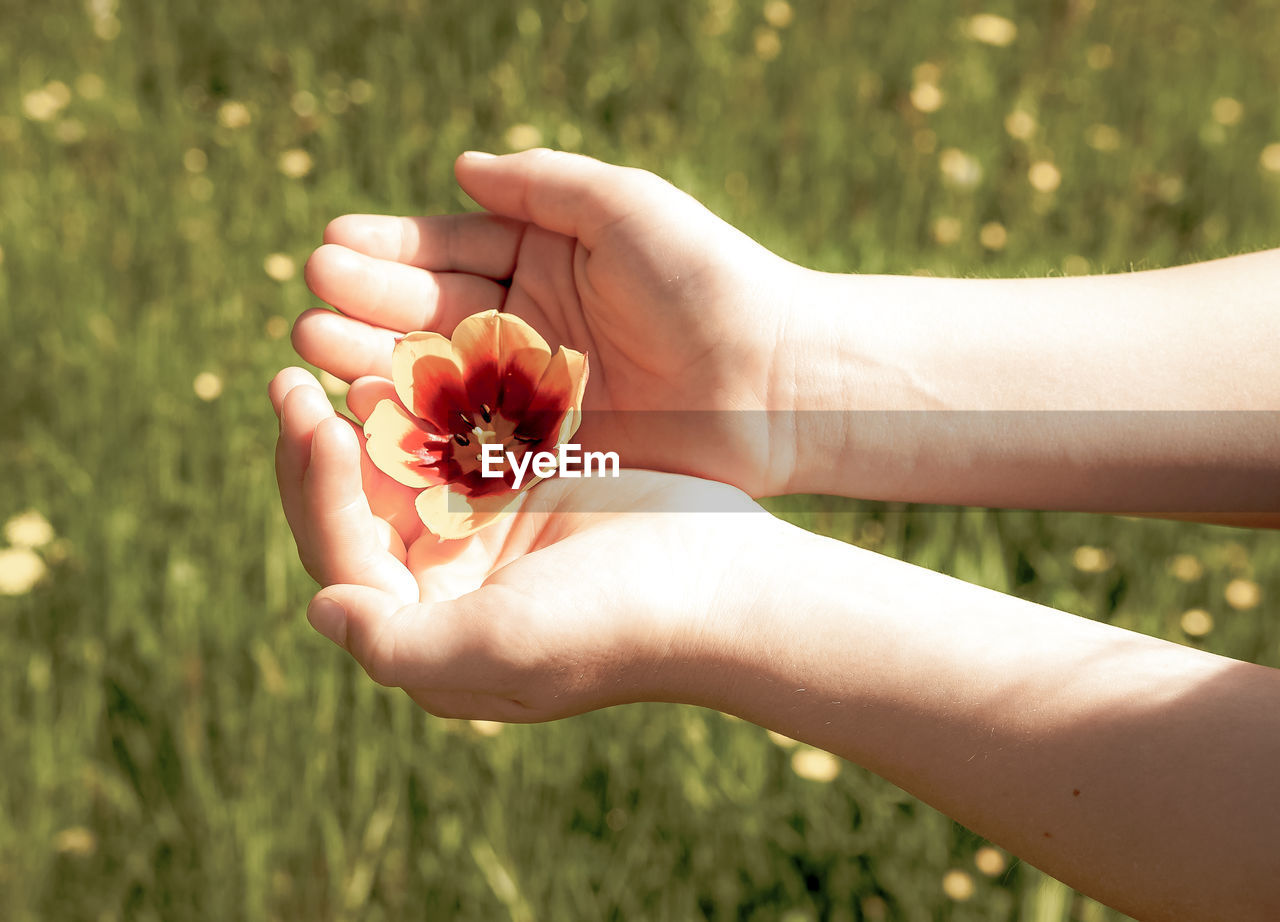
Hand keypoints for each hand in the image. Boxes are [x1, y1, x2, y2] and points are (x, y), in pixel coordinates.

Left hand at [269, 367, 774, 719]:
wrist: (724, 586)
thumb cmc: (618, 624)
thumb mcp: (505, 646)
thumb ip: (400, 643)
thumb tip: (314, 608)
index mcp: (430, 633)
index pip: (344, 560)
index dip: (314, 491)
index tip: (311, 416)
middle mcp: (444, 589)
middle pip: (355, 513)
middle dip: (316, 448)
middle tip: (287, 378)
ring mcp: (483, 538)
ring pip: (398, 470)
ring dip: (364, 418)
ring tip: (331, 358)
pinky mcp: (520, 492)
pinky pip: (454, 442)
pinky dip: (427, 406)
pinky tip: (405, 362)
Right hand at [293, 149, 812, 495]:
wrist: (777, 382)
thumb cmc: (708, 281)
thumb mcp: (626, 208)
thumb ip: (544, 185)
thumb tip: (462, 168)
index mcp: (549, 258)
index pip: (455, 249)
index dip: (393, 248)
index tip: (331, 245)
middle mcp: (535, 323)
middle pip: (435, 312)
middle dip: (371, 305)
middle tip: (310, 302)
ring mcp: (538, 389)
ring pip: (444, 374)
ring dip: (380, 361)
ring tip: (316, 350)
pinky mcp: (551, 447)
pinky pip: (473, 433)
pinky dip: (422, 425)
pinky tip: (366, 412)